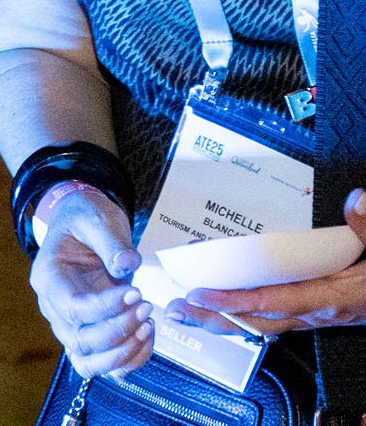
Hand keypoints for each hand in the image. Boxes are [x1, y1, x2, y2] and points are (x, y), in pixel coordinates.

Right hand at [30, 185, 152, 377]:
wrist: (82, 225)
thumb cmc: (85, 219)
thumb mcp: (95, 217)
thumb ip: (110, 240)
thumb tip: (126, 264)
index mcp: (48, 277)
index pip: (73, 307)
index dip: (106, 307)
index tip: (136, 292)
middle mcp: (53, 307)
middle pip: (80, 340)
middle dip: (118, 330)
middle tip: (147, 306)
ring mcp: (69, 325)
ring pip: (88, 361)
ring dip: (122, 353)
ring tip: (148, 327)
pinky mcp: (88, 333)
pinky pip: (103, 364)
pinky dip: (128, 361)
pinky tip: (148, 336)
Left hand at [172, 190, 365, 336]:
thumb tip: (357, 199)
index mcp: (332, 297)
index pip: (276, 301)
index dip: (238, 301)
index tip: (203, 294)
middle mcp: (319, 311)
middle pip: (259, 322)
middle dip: (215, 318)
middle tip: (174, 308)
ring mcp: (317, 315)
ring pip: (262, 323)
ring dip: (223, 319)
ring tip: (185, 311)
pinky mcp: (316, 312)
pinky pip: (273, 317)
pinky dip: (244, 315)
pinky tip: (221, 310)